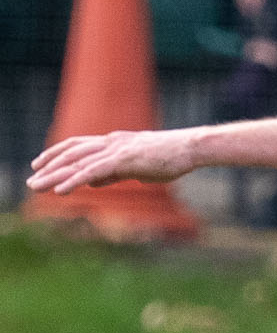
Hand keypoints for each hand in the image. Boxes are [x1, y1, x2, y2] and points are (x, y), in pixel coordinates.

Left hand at [28, 129, 196, 194]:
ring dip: (54, 176)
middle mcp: (112, 142)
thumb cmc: (170, 157)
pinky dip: (74, 181)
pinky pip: (93, 172)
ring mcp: (117, 150)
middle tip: (30, 181)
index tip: (39, 163)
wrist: (190, 148)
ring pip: (78, 162)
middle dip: (48, 167)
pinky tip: (60, 191)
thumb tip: (93, 181)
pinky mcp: (124, 160)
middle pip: (72, 153)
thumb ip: (114, 172)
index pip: (78, 145)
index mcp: (115, 141)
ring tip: (36, 186)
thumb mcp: (138, 166)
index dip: (56, 153)